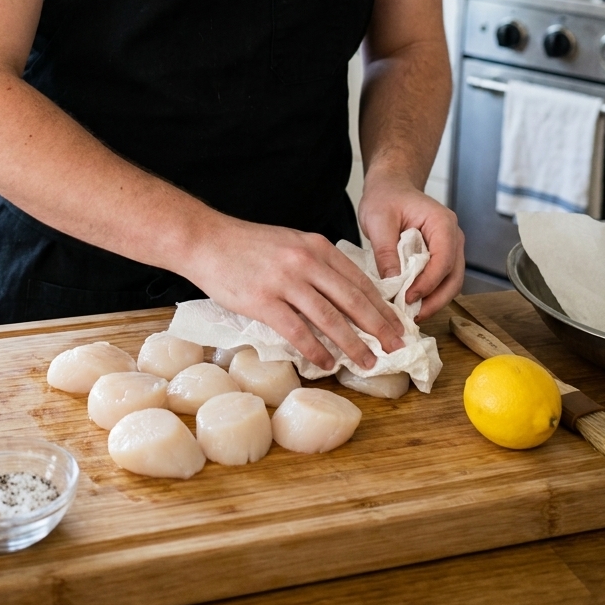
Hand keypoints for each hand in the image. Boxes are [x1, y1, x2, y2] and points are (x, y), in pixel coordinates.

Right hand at [184, 215, 406, 369]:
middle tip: (398, 346)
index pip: (359, 279)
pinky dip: (316, 350)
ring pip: (330, 318)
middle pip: (352, 299)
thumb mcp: (291, 243)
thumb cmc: (247, 245)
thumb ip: (316, 263)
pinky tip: (327, 363)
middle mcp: (306, 261)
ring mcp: (285, 281)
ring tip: (368, 362)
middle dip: (379, 326)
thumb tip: (343, 295)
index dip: (381, 305)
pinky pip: (298, 331)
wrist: (206, 240)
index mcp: (316, 246)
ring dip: (353, 343)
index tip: (397, 323)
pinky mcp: (264, 301)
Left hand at [358, 171, 463, 321]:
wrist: (391, 187)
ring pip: (451, 283)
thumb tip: (392, 283)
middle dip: (435, 300)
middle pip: (454, 277)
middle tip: (412, 316)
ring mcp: (451, 248)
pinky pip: (441, 281)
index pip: (443, 260)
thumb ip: (385, 250)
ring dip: (433, 301)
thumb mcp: (378, 220)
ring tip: (410, 314)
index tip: (407, 298)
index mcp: (442, 223)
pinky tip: (411, 303)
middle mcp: (453, 237)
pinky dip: (429, 294)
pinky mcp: (442, 257)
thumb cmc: (386, 198)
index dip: (428, 283)